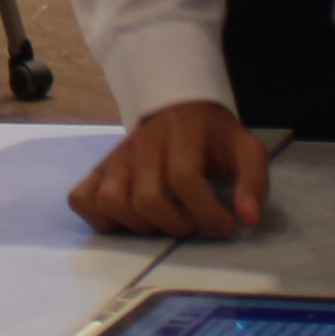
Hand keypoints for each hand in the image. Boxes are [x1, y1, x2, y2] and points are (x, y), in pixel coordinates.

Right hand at [69, 100, 266, 237]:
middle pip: (147, 199)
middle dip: (175, 224)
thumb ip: (253, 183)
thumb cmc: (213, 138)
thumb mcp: (245, 151)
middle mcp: (142, 144)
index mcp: (182, 134)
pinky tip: (127, 220)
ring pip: (110, 201)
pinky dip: (100, 218)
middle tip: (192, 224)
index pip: (185, 179)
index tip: (225, 225)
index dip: (206, 212)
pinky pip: (81, 199)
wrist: (179, 109)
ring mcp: (115, 158)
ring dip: (138, 225)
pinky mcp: (98, 170)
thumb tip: (247, 220)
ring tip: (161, 222)